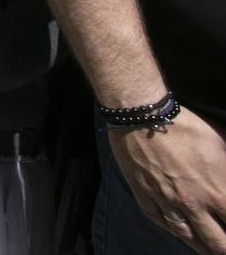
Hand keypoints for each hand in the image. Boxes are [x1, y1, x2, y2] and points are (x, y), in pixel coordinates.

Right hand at [108, 106, 225, 252]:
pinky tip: (178, 232)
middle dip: (223, 248)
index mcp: (216, 190)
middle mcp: (192, 203)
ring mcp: (166, 201)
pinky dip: (172, 230)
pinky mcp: (144, 195)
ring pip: (187, 236)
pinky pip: (160, 221)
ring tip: (208, 251)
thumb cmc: (184, 125)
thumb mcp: (220, 142)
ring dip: (201, 247)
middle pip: (215, 241)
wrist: (141, 117)